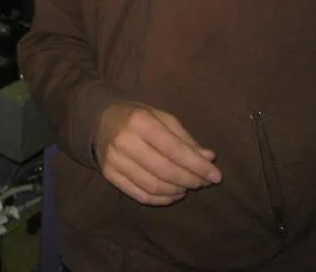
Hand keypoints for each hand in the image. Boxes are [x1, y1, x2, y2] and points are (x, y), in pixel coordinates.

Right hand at [95, 101, 222, 205]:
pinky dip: (162, 199)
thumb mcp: (162, 117)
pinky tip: (173, 193)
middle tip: (204, 182)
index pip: (174, 149)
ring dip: (178, 191)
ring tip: (189, 186)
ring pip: (153, 186)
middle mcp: (124, 141)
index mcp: (140, 121)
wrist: (99, 120)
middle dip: (190, 180)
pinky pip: (141, 195)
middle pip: (165, 171)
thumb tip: (209, 158)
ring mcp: (114, 160)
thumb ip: (185, 138)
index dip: (197, 166)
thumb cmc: (137, 117)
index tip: (216, 176)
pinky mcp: (109, 175)